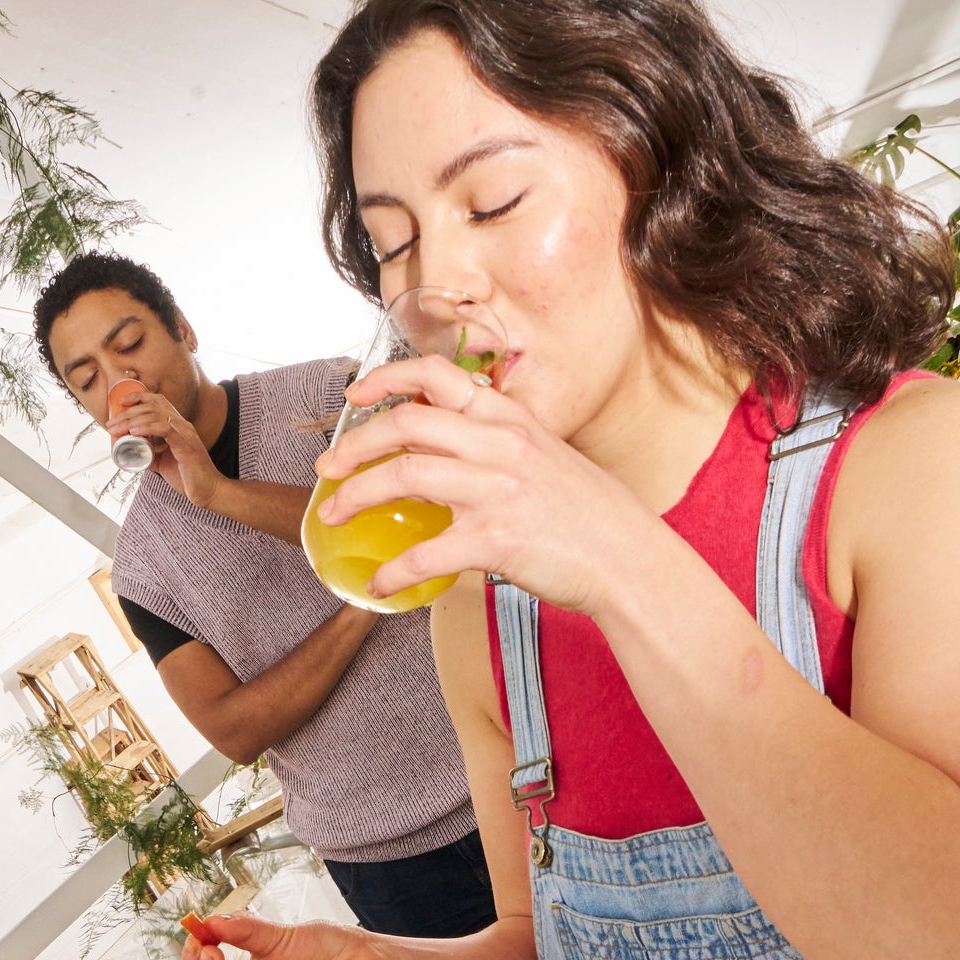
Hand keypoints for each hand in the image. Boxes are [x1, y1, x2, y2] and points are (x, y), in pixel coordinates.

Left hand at [107, 388, 221, 509]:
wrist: (208, 492)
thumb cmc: (188, 479)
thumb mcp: (163, 463)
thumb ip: (150, 454)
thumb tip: (132, 452)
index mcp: (178, 426)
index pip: (158, 401)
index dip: (138, 397)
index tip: (121, 404)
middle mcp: (182, 425)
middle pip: (152, 406)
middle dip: (128, 411)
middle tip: (111, 423)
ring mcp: (185, 433)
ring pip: (155, 415)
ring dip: (132, 419)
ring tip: (117, 428)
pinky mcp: (186, 445)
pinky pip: (165, 428)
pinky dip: (147, 427)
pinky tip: (134, 431)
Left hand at [314, 353, 658, 613]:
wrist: (630, 560)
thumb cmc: (590, 517)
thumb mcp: (545, 457)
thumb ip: (498, 444)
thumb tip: (449, 448)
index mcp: (510, 419)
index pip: (438, 376)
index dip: (388, 379)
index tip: (356, 395)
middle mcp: (501, 444)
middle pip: (406, 423)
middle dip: (354, 445)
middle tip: (329, 467)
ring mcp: (498, 490)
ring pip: (405, 475)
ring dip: (357, 496)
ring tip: (335, 517)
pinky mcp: (496, 539)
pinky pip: (426, 552)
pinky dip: (393, 571)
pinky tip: (379, 584)